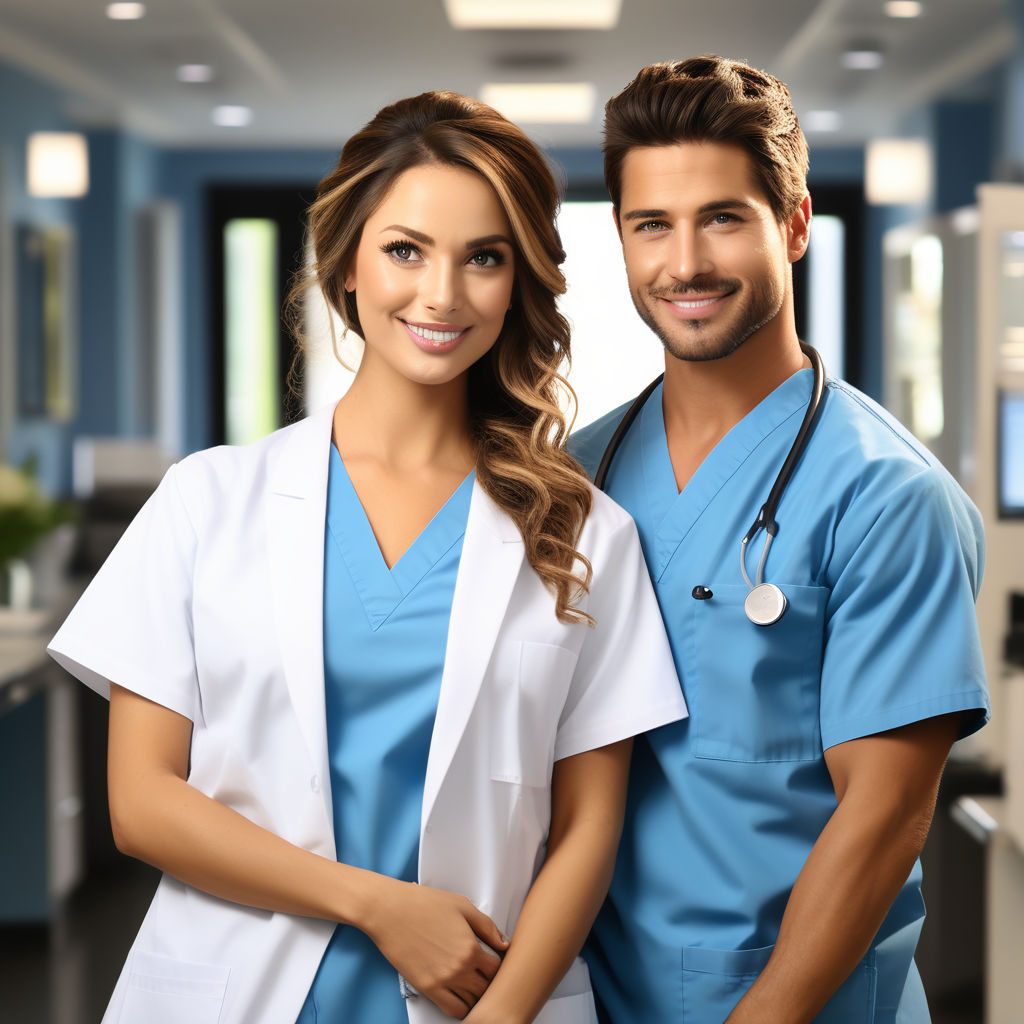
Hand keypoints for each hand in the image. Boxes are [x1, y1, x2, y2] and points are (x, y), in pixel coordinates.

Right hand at [364, 878, 508, 1018]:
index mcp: (471, 948)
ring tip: (473, 984)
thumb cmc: (424, 903)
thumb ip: (487, 926)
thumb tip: (504, 943)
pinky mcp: (427, 988)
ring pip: (472, 1003)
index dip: (499, 966)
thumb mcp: (462, 906)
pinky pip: (453, 1010)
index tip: (494, 961)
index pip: (498, 969)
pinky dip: (461, 1007)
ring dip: (476, 996)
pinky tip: (460, 995)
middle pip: (487, 989)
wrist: (390, 911)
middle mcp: (459, 969)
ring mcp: (443, 982)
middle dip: (489, 982)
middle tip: (485, 974)